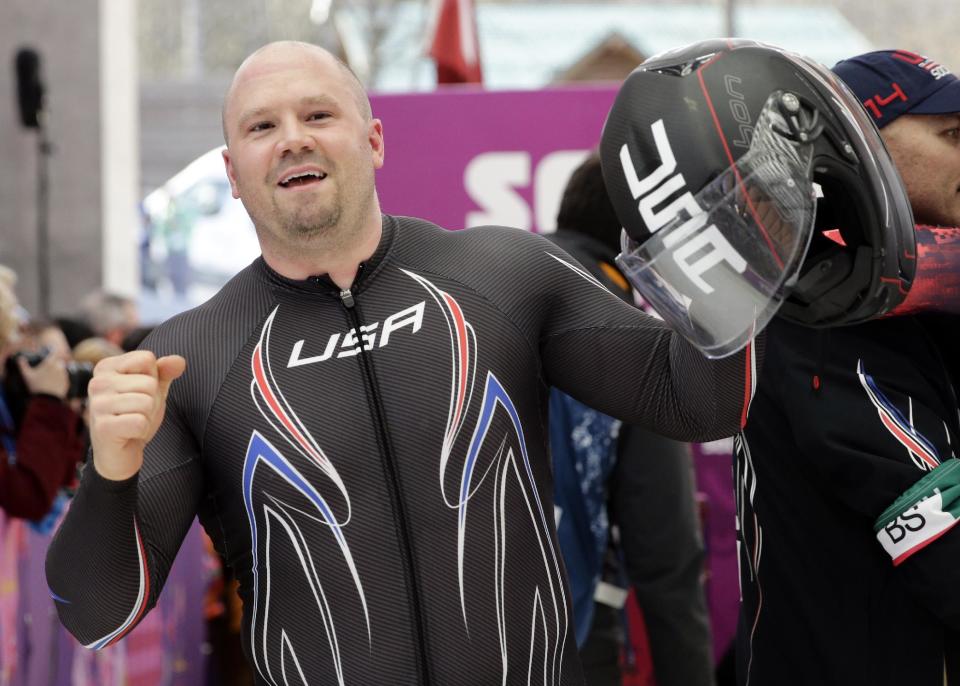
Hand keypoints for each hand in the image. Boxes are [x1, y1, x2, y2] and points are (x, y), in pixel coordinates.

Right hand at [18, 354, 68, 398]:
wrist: (47, 400)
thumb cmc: (36, 386)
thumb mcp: (26, 376)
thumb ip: (23, 365)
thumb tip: (20, 358)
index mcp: (50, 363)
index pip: (54, 354)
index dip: (52, 354)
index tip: (49, 355)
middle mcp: (59, 367)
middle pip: (58, 362)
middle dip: (54, 364)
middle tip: (48, 369)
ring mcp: (65, 375)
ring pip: (62, 370)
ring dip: (58, 371)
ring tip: (51, 376)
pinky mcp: (68, 382)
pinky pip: (65, 378)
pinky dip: (61, 379)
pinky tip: (55, 383)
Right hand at [87, 351, 185, 480]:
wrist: (120, 453)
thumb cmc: (135, 415)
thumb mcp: (153, 389)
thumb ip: (165, 372)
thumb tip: (179, 361)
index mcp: (106, 367)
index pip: (147, 359)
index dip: (153, 379)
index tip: (139, 393)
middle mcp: (97, 382)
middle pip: (149, 383)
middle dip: (152, 401)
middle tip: (137, 412)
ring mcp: (97, 405)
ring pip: (147, 402)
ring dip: (147, 416)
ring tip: (133, 422)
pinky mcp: (103, 427)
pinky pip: (140, 421)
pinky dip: (142, 430)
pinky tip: (129, 433)